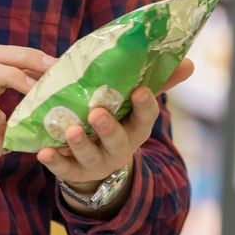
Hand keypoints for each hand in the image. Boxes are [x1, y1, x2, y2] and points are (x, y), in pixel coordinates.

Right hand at [0, 45, 53, 205]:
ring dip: (11, 75)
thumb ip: (21, 127)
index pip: (8, 58)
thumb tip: (53, 130)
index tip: (59, 66)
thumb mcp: (0, 137)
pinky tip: (2, 121)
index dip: (33, 58)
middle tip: (52, 68)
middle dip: (26, 57)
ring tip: (33, 89)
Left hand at [36, 58, 193, 191]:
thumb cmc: (120, 120)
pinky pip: (64, 169)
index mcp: (137, 127)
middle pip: (117, 140)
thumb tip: (189, 62)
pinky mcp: (75, 171)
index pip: (145, 116)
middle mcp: (120, 146)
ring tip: (69, 130)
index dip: (143, 105)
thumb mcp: (137, 104)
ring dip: (80, 144)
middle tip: (97, 113)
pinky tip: (44, 151)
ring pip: (90, 156)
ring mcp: (98, 161)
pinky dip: (55, 162)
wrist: (101, 161)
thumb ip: (159, 82)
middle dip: (108, 128)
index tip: (139, 90)